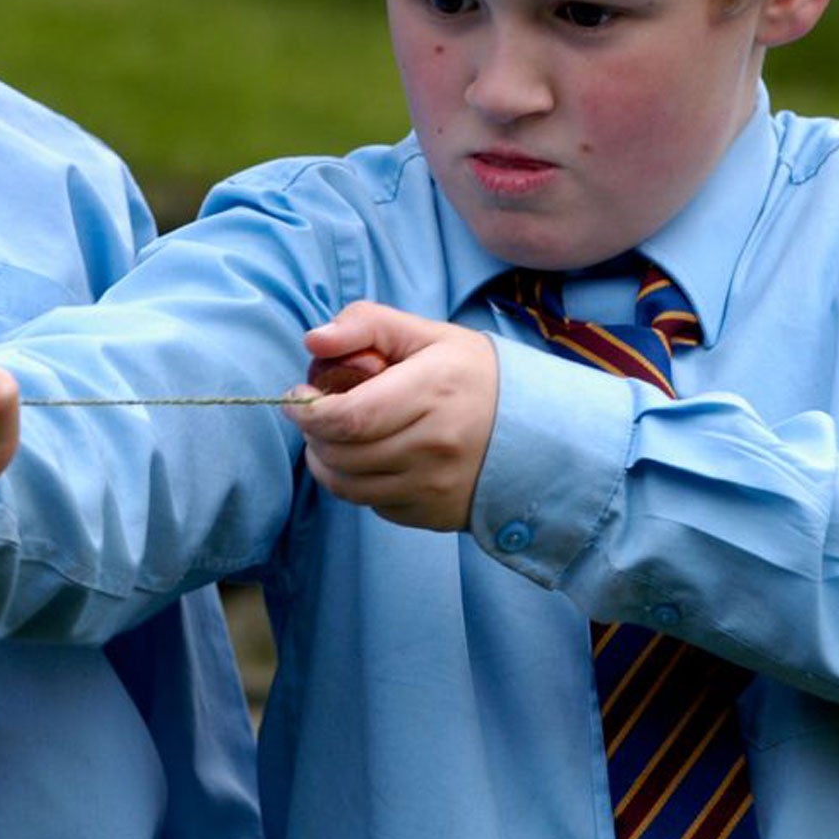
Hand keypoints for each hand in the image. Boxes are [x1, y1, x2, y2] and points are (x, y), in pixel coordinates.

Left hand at [285, 302, 498, 531]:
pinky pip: (374, 505)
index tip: (299, 397)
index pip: (349, 417)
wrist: (539, 431)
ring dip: (327, 462)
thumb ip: (367, 325)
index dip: (309, 412)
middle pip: (343, 454)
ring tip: (333, 437)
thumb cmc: (474, 376)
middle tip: (315, 415)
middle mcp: (435, 444)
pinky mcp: (436, 514)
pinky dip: (358, 484)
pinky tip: (370, 460)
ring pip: (350, 487)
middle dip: (314, 435)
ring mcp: (436, 485)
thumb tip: (313, 340)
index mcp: (432, 391)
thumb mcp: (427, 334)